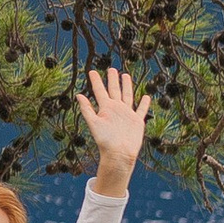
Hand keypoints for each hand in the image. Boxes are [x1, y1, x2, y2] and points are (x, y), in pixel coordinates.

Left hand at [76, 65, 147, 190]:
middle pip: (114, 90)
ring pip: (127, 96)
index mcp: (105, 108)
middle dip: (112, 80)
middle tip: (111, 68)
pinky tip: (146, 96)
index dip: (96, 81)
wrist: (118, 154)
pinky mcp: (136, 121)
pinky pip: (141, 110)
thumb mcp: (94, 123)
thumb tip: (78, 95)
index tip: (92, 71)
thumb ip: (87, 109)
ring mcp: (126, 114)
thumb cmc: (105, 141)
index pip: (100, 91)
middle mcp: (116, 109)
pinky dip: (144, 103)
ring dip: (126, 86)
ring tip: (126, 76)